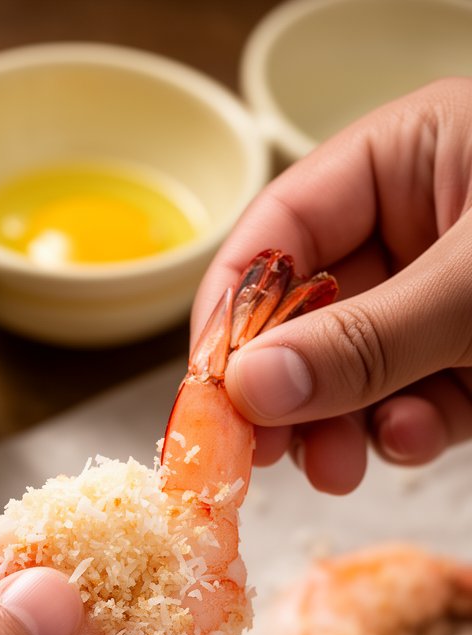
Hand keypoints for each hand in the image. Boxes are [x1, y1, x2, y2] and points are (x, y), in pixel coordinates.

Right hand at [193, 77, 471, 492]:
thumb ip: (366, 337)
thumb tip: (250, 389)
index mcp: (405, 157)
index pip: (278, 232)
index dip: (231, 312)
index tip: (207, 392)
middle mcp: (414, 224)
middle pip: (304, 309)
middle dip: (285, 386)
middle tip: (264, 453)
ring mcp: (442, 294)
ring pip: (351, 366)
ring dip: (340, 421)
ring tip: (342, 462)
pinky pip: (408, 396)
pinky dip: (403, 427)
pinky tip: (415, 436)